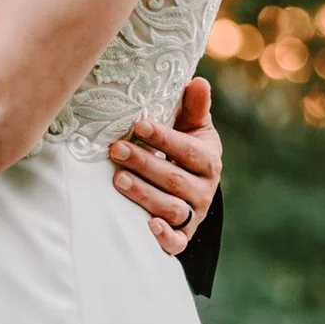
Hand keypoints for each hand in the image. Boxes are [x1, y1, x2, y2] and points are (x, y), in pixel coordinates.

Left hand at [109, 76, 221, 255]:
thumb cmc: (186, 148)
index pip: (188, 150)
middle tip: (115, 150)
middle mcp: (204, 190)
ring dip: (144, 195)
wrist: (192, 187)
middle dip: (144, 164)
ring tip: (118, 180)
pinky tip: (148, 226)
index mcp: (209, 160)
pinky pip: (177, 242)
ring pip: (171, 208)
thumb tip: (198, 81)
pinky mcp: (183, 236)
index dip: (164, 138)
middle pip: (175, 179)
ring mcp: (193, 214)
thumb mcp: (192, 127)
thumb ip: (194, 106)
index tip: (138, 123)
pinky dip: (165, 237)